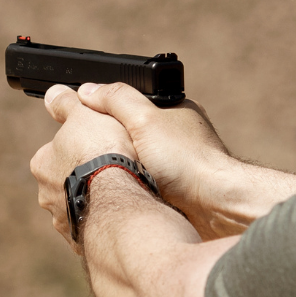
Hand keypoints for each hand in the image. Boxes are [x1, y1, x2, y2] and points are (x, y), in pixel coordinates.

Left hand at [29, 84, 136, 248]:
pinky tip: (120, 213)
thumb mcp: (84, 115)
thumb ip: (66, 104)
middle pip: (66, 180)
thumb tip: (53, 93)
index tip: (98, 144)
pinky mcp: (82, 241)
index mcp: (42, 164)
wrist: (119, 198)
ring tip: (121, 192)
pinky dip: (104, 221)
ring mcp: (63, 221)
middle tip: (112, 168)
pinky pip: (94, 227)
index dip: (79, 145)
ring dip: (95, 200)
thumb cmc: (101, 153)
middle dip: (85, 176)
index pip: (56, 151)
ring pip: (80, 206)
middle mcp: (46, 195)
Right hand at [74, 83, 235, 238]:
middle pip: (127, 132)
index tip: (81, 122)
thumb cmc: (186, 160)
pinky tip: (124, 190)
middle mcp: (175, 133)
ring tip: (104, 175)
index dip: (102, 111)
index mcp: (171, 109)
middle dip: (108, 143)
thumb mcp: (144, 120)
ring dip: (120, 167)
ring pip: (133, 160)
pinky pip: (142, 181)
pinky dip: (132, 184)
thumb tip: (87, 90)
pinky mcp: (174, 186)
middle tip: (91, 154)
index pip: (127, 103)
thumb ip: (116, 100)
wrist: (214, 206)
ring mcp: (175, 161)